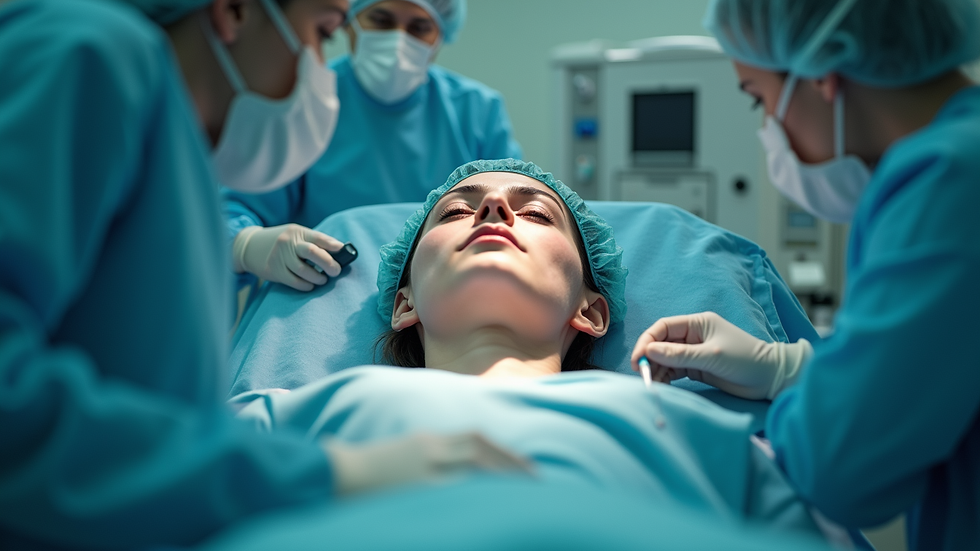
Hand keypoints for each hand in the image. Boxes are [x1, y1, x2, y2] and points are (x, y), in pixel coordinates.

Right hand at [233, 224, 343, 290]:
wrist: (249, 246)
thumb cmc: (281, 242)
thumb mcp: (295, 235)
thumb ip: (312, 242)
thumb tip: (338, 253)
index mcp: (297, 232)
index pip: (318, 237)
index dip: (332, 244)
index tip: (342, 250)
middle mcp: (288, 242)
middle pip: (313, 252)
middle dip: (328, 263)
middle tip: (336, 271)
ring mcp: (280, 256)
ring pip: (304, 270)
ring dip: (318, 278)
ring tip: (323, 280)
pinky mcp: (274, 270)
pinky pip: (294, 281)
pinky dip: (306, 285)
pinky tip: (310, 286)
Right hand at [323, 432, 533, 496]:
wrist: (330, 474)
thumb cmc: (357, 468)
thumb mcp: (397, 454)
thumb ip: (421, 457)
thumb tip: (439, 467)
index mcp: (426, 442)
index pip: (475, 439)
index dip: (502, 451)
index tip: (522, 464)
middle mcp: (431, 452)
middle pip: (482, 452)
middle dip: (511, 464)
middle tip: (536, 480)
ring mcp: (426, 471)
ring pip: (477, 470)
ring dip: (504, 478)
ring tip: (527, 493)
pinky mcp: (420, 490)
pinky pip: (459, 492)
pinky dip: (480, 495)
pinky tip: (497, 507)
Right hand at [630, 311, 812, 399]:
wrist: (771, 379)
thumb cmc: (745, 360)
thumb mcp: (711, 356)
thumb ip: (680, 355)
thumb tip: (649, 351)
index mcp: (697, 323)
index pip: (663, 328)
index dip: (647, 341)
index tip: (639, 359)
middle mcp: (693, 336)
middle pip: (662, 343)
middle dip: (650, 358)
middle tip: (642, 375)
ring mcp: (694, 352)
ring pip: (666, 359)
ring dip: (657, 370)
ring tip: (651, 384)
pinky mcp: (697, 367)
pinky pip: (675, 370)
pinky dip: (666, 377)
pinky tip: (661, 386)